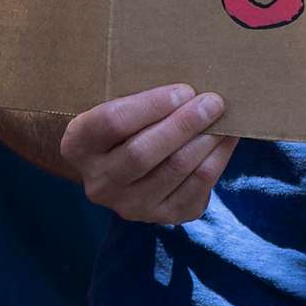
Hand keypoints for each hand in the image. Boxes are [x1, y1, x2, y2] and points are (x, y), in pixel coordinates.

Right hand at [61, 85, 237, 223]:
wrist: (118, 167)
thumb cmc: (123, 125)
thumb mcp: (114, 106)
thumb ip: (139, 98)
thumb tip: (187, 87)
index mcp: (78, 145)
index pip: (112, 122)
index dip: (151, 105)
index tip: (184, 90)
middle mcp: (99, 181)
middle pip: (142, 152)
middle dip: (183, 125)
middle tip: (212, 102)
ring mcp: (128, 205)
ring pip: (172, 171)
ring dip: (204, 143)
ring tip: (224, 120)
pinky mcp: (160, 217)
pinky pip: (194, 190)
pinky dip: (216, 162)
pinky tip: (226, 141)